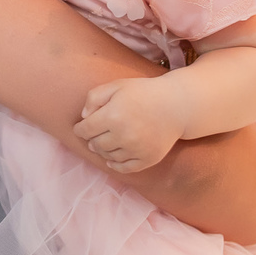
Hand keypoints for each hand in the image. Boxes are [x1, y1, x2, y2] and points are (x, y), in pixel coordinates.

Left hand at [72, 76, 186, 172]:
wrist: (176, 105)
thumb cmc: (143, 92)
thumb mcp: (116, 86)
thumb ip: (94, 97)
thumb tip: (84, 117)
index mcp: (112, 116)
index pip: (85, 130)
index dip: (80, 129)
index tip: (81, 128)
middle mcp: (123, 135)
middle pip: (95, 145)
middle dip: (91, 140)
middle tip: (93, 135)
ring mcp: (136, 149)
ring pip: (108, 157)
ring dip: (102, 151)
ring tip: (104, 143)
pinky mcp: (148, 159)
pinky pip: (125, 168)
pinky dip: (115, 165)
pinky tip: (112, 159)